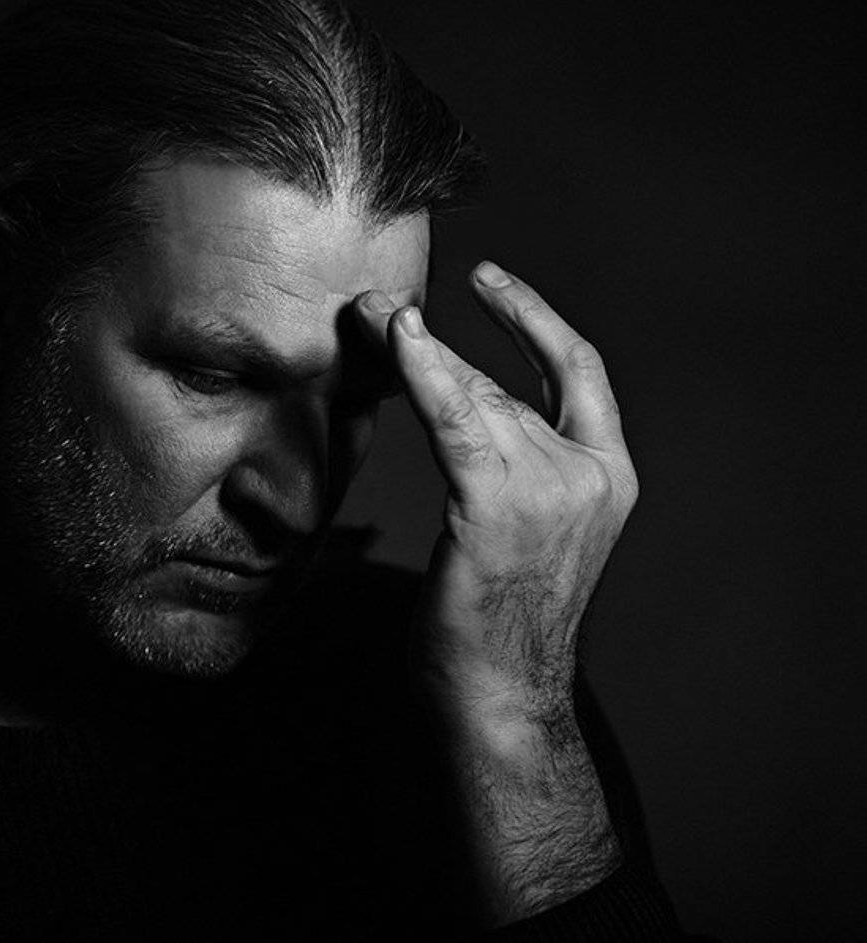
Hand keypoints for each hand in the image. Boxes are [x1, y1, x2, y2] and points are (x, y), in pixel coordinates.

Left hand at [356, 260, 637, 718]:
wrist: (502, 697)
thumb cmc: (498, 621)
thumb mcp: (517, 526)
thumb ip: (502, 462)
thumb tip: (449, 398)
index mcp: (608, 476)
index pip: (577, 370)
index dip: (534, 317)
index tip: (491, 280)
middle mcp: (590, 474)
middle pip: (505, 381)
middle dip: (438, 341)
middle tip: (381, 303)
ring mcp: (551, 489)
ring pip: (475, 393)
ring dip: (415, 347)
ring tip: (369, 312)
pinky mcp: (498, 507)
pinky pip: (454, 420)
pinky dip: (423, 372)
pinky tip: (397, 335)